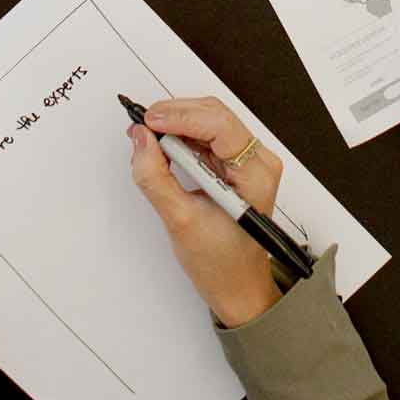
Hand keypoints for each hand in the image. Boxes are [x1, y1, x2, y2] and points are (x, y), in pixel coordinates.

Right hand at [130, 97, 284, 326]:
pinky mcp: (236, 165)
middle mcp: (258, 162)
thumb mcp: (180, 221)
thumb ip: (156, 177)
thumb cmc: (221, 262)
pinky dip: (182, 136)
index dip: (181, 117)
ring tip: (146, 136)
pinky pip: (208, 137)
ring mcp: (249, 162)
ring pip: (210, 122)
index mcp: (255, 174)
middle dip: (175, 115)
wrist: (237, 284)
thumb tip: (141, 141)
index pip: (219, 126)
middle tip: (142, 125)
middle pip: (215, 116)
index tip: (150, 121)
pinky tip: (161, 145)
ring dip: (176, 124)